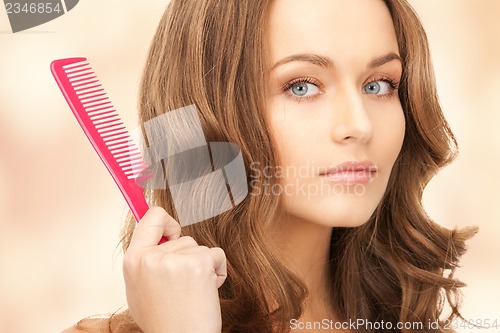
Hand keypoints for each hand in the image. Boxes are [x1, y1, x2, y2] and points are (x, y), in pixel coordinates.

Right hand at [123, 207, 226, 332]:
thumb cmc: (163, 320)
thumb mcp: (139, 288)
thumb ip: (146, 261)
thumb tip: (160, 236)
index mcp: (133, 261)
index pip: (151, 218)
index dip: (166, 222)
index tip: (174, 233)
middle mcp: (151, 257)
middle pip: (182, 238)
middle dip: (188, 258)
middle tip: (182, 286)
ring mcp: (176, 260)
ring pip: (199, 247)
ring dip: (202, 266)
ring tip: (193, 292)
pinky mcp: (199, 264)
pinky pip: (216, 254)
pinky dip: (217, 270)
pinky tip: (206, 291)